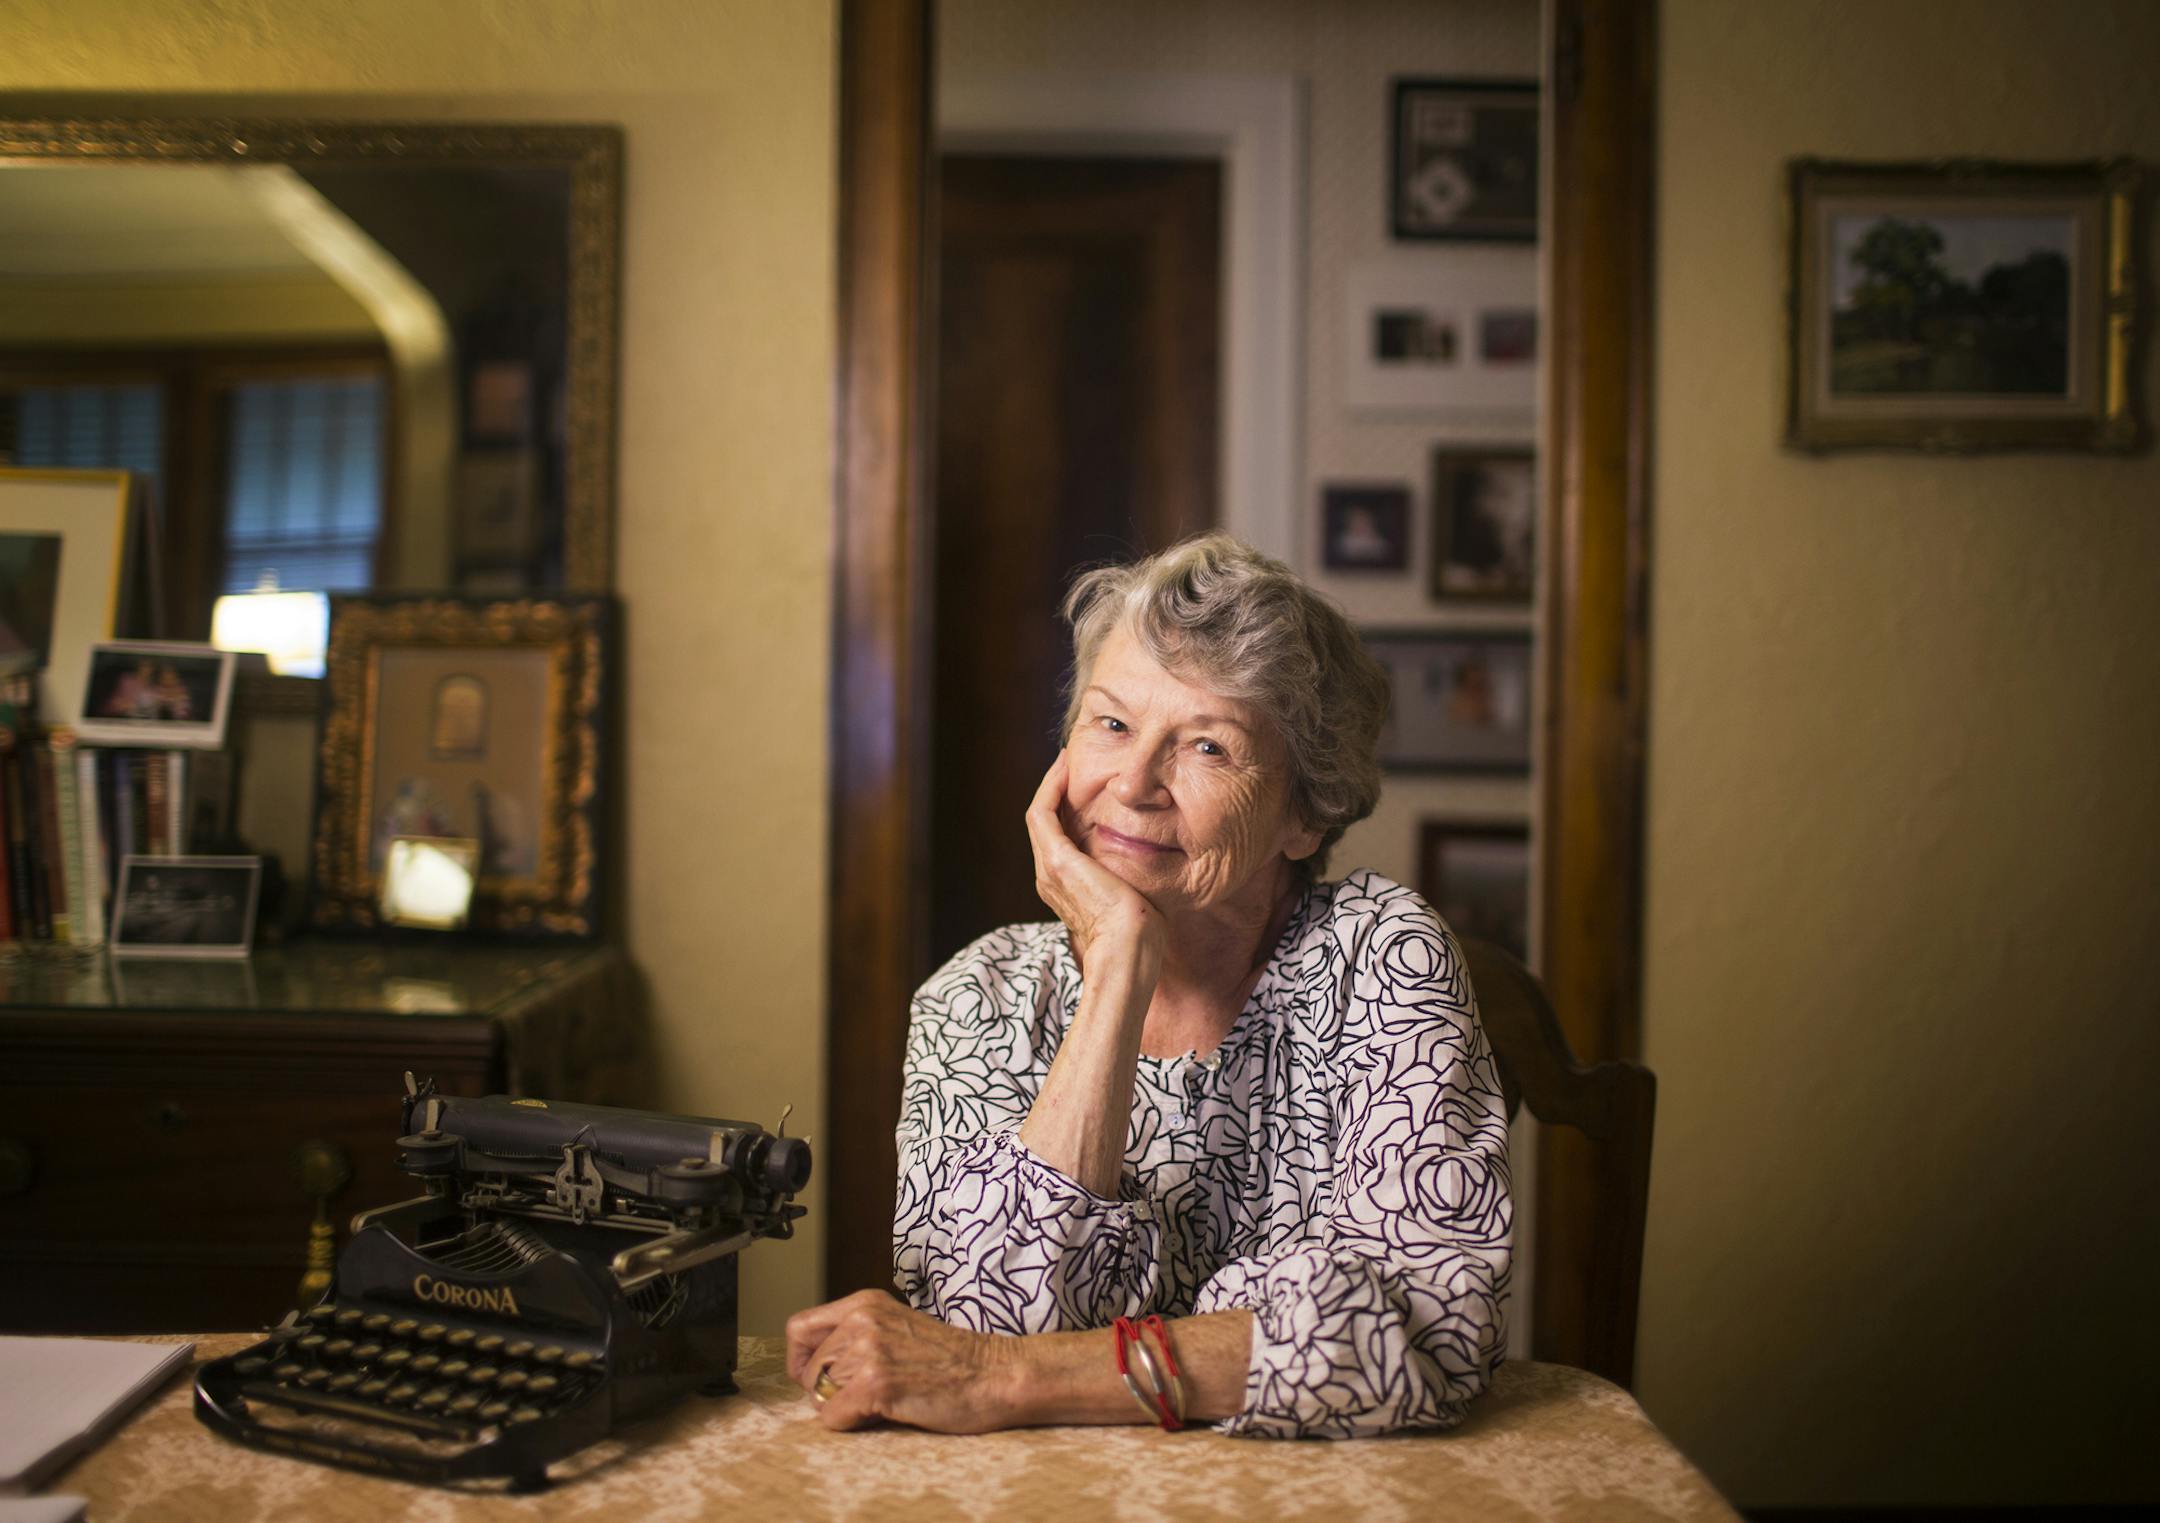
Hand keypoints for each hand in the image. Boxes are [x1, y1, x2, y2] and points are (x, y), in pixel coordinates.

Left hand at [784, 1290, 1016, 1432]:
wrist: (994, 1374)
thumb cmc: (951, 1360)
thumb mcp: (897, 1328)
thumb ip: (858, 1335)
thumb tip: (813, 1368)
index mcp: (864, 1303)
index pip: (798, 1328)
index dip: (801, 1361)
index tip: (821, 1378)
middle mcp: (862, 1320)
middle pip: (808, 1370)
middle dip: (828, 1392)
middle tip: (866, 1396)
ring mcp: (869, 1349)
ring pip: (819, 1395)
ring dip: (844, 1408)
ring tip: (884, 1401)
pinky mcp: (877, 1382)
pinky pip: (832, 1416)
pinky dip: (851, 1424)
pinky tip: (884, 1413)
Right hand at [1025, 751, 1164, 983]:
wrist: (1129, 950)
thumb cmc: (1141, 934)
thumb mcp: (1134, 897)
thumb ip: (1131, 876)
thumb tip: (1153, 860)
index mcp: (1066, 888)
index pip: (1059, 839)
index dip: (1066, 810)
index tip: (1082, 786)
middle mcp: (1050, 878)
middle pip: (1045, 824)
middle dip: (1056, 791)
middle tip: (1070, 764)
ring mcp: (1050, 870)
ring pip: (1040, 815)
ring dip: (1051, 784)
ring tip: (1066, 760)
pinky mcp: (1057, 861)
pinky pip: (1043, 813)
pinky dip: (1051, 788)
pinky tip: (1066, 768)